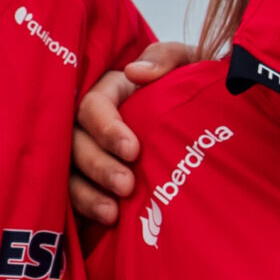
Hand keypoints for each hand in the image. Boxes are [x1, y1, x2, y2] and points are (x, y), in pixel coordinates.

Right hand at [70, 41, 197, 223]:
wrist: (209, 125)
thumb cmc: (194, 89)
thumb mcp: (190, 65)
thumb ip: (167, 58)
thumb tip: (136, 72)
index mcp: (112, 90)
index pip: (93, 105)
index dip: (107, 128)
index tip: (133, 150)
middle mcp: (93, 122)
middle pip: (76, 142)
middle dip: (98, 165)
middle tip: (127, 186)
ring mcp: (89, 152)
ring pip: (69, 172)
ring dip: (87, 193)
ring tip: (112, 213)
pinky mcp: (93, 181)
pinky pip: (75, 196)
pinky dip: (87, 209)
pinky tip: (107, 221)